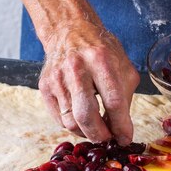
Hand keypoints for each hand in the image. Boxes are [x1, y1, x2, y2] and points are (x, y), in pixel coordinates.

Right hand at [39, 22, 139, 143]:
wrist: (70, 31)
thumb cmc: (101, 52)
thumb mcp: (123, 67)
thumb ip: (124, 98)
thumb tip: (120, 131)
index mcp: (101, 60)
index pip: (113, 101)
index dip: (121, 125)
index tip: (125, 138)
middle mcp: (76, 68)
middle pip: (86, 115)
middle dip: (100, 135)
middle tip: (108, 139)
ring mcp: (57, 78)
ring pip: (71, 122)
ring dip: (86, 132)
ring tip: (97, 127)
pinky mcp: (45, 86)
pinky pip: (59, 119)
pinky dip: (73, 125)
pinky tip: (83, 118)